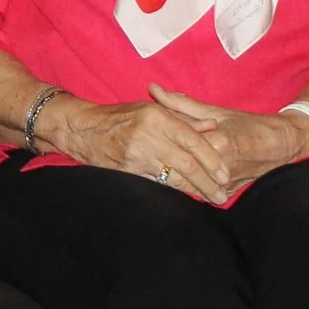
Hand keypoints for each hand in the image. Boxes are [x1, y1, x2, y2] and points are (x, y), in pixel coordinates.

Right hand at [36, 90, 232, 203]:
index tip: (225, 175)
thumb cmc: (120, 116)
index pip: (192, 140)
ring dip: (194, 190)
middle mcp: (147, 135)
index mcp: (156, 116)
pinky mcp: (127, 171)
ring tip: (210, 199)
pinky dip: (173, 192)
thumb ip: (183, 118)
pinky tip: (186, 197)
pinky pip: (156, 184)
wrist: (82, 129)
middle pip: (185, 163)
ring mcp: (136, 155)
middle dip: (207, 182)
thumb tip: (212, 127)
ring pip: (172, 177)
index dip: (211, 159)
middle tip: (222, 194)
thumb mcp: (152, 109)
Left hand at [147, 85, 308, 197]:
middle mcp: (222, 164)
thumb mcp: (216, 111)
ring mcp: (226, 182)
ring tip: (147, 177)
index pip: (180, 146)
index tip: (136, 142)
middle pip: (182, 170)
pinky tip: (168, 188)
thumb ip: (181, 104)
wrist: (282, 145)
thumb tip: (153, 89)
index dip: (156, 145)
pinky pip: (202, 194)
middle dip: (158, 167)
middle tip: (133, 164)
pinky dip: (187, 191)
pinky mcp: (230, 193)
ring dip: (169, 182)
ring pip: (190, 186)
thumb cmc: (248, 124)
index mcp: (218, 141)